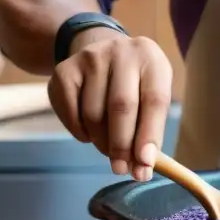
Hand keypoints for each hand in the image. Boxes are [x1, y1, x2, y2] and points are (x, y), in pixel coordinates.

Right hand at [47, 28, 172, 180]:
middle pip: (121, 106)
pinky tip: (89, 134)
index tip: (145, 164)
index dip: (150, 134)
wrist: (101, 51)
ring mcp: (91, 58)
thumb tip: (142, 168)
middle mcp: (121, 52)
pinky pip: (71, 113)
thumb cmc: (134, 82)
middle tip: (121, 168)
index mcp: (151, 58)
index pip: (154, 100)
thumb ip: (149, 128)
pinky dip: (80, 132)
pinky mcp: (64, 70)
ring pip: (94, 113)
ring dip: (101, 141)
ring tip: (108, 150)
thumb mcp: (150, 94)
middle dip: (122, 145)